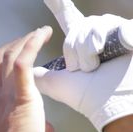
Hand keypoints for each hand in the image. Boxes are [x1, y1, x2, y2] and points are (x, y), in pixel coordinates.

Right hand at [0, 27, 52, 131]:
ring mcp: (6, 97)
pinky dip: (32, 44)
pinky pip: (23, 62)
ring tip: (41, 34)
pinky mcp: (22, 99)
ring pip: (9, 54)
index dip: (3, 57)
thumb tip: (45, 128)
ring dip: (27, 39)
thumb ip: (30, 128)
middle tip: (34, 41)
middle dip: (15, 43)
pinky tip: (42, 37)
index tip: (21, 54)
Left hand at [35, 1, 132, 131]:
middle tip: (83, 67)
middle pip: (78, 25)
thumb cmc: (87, 96)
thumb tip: (27, 68)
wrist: (112, 104)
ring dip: (88, 50)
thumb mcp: (55, 83)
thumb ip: (39, 74)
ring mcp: (115, 33)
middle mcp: (98, 34)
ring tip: (95, 66)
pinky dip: (113, 41)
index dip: (59, 5)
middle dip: (75, 48)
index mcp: (81, 43)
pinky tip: (115, 51)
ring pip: (92, 27)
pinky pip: (117, 27)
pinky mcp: (131, 34)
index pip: (70, 19)